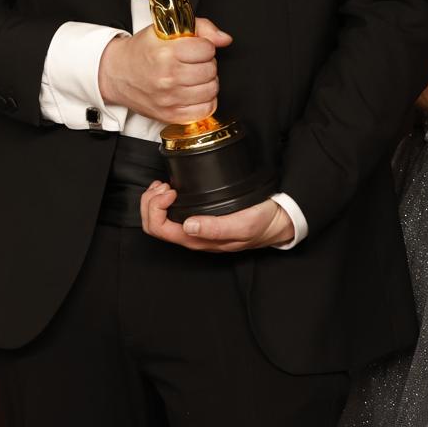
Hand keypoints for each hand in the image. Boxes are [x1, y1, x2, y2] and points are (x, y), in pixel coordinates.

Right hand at [96, 19, 231, 124]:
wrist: (116, 74)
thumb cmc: (140, 52)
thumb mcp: (164, 30)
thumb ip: (200, 28)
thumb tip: (224, 39)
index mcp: (166, 53)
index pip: (207, 49)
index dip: (204, 46)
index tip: (195, 47)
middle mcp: (168, 78)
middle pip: (211, 70)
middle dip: (206, 63)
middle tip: (193, 62)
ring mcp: (170, 99)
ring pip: (211, 90)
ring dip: (207, 82)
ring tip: (194, 77)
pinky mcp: (171, 115)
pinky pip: (205, 110)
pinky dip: (204, 101)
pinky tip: (194, 92)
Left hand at [140, 185, 294, 251]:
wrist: (277, 222)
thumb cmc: (261, 224)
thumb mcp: (243, 224)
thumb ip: (217, 228)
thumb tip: (188, 226)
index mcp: (198, 240)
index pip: (159, 229)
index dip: (157, 208)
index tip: (172, 191)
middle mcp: (191, 236)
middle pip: (153, 224)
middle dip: (150, 202)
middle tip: (165, 186)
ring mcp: (192, 228)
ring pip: (157, 218)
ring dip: (154, 199)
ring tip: (166, 185)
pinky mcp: (197, 217)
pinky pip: (169, 213)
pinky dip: (162, 198)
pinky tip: (171, 188)